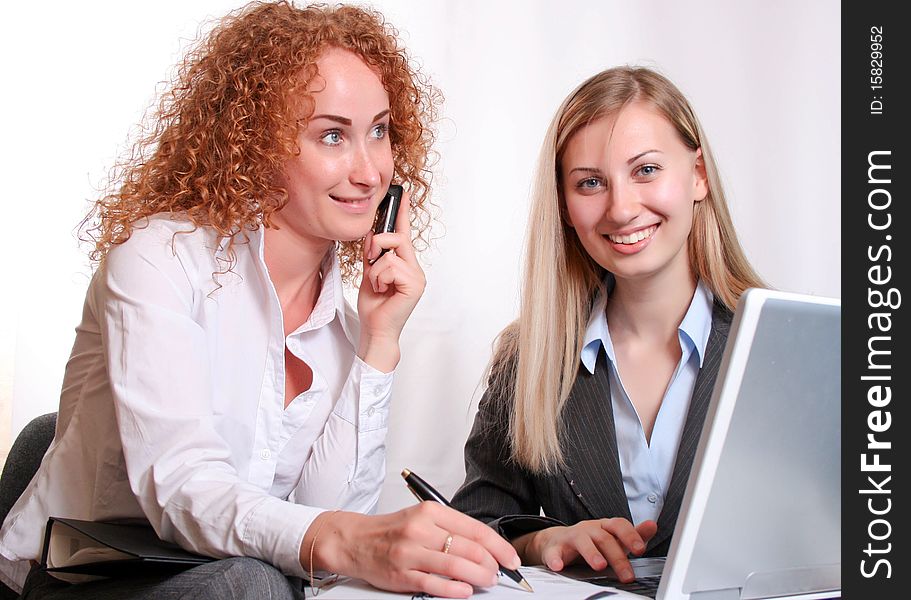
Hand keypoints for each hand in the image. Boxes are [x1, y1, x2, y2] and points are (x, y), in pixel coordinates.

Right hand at [302, 503, 520, 597]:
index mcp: (430, 511)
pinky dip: (454, 589)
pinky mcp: (401, 574)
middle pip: (469, 548)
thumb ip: (450, 529)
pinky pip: (434, 583)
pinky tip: (465, 591)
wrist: (355, 540)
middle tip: (500, 573)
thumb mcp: (422, 518)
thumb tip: (485, 546)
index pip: (475, 528)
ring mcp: (410, 552)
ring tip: (488, 582)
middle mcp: (421, 529)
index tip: (510, 558)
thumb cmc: (392, 530)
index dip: (498, 546)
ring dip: (478, 576)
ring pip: (456, 565)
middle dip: (491, 564)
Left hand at [357, 190, 425, 371]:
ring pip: (390, 254)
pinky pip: (391, 267)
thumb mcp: (369, 272)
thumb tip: (372, 233)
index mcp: (405, 263)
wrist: (375, 329)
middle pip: (397, 238)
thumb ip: (373, 253)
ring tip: (377, 285)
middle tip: (369, 261)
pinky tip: (382, 290)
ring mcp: (417, 276)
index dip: (402, 212)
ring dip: (375, 270)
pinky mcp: (415, 284)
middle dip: (377, 245)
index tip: (403, 192)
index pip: (404, 233)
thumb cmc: (374, 305)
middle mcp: (414, 268)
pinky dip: (379, 278)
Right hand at [515, 518, 656, 582]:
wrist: (557, 542)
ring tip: (599, 566)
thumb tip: (652, 526)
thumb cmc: (591, 542)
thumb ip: (633, 535)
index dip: (630, 536)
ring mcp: (571, 537)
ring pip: (582, 541)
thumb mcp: (613, 538)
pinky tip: (559, 566)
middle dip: (617, 557)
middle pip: (604, 538)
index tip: (640, 549)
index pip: (619, 525)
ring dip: (591, 554)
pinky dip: (555, 559)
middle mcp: (589, 529)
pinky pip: (554, 552)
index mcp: (604, 526)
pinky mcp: (555, 548)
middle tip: (627, 575)